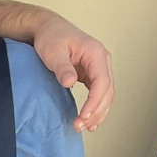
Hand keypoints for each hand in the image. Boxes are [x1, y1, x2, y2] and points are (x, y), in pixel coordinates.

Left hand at [31, 15, 113, 132]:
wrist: (49, 30)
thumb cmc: (51, 37)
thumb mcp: (53, 51)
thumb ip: (62, 67)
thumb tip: (70, 82)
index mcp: (95, 53)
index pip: (102, 81)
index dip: (95, 101)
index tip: (83, 115)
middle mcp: (102, 60)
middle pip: (107, 91)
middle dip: (95, 111)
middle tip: (79, 125)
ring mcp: (98, 68)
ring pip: (106, 95)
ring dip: (97, 113)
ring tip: (83, 127)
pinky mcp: (92, 75)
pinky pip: (99, 94)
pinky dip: (96, 108)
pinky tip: (90, 121)